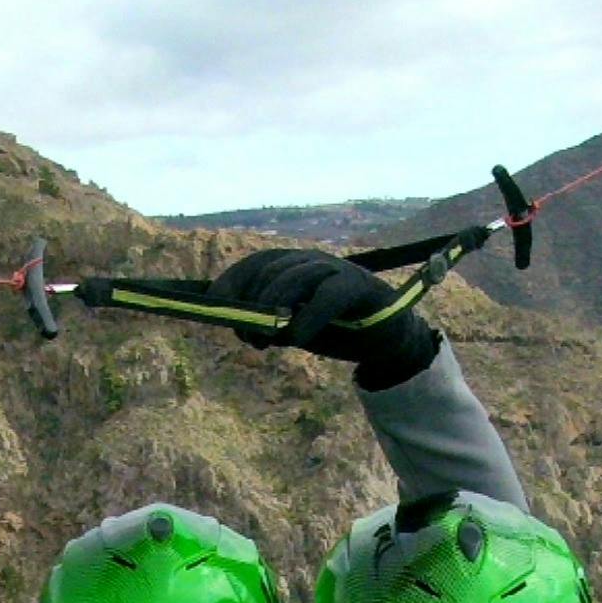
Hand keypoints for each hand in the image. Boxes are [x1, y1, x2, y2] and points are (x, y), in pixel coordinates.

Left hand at [202, 248, 441, 386]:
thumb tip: (243, 327)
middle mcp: (313, 261)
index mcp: (295, 266)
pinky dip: (307, 319)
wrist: (387, 338)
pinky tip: (297, 339)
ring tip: (267, 341)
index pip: (257, 263)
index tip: (214, 303)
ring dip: (274, 309)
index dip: (233, 280)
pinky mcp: (358, 286)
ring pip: (295, 276)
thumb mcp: (297, 327)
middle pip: (272, 269)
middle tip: (248, 338)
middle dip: (252, 303)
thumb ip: (272, 324)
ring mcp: (336, 270)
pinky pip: (327, 296)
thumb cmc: (338, 330)